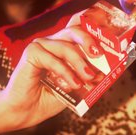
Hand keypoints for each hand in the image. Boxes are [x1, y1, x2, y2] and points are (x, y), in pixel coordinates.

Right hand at [2, 11, 98, 128]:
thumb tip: (108, 73)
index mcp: (64, 46)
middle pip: (74, 30)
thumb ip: (88, 78)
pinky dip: (65, 72)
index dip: (94, 23)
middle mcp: (53, 42)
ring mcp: (41, 46)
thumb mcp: (75, 87)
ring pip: (66, 46)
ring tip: (89, 77)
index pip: (79, 27)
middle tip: (100, 55)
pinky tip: (73, 84)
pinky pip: (52, 59)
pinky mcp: (31, 53)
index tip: (109, 30)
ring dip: (80, 63)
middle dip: (90, 41)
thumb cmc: (49, 98)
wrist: (25, 112)